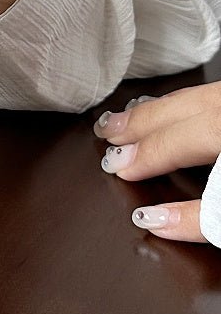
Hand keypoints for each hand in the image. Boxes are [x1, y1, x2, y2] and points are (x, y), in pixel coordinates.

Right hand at [95, 84, 220, 242]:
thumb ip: (200, 217)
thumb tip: (156, 223)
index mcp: (219, 129)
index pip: (170, 145)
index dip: (142, 157)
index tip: (119, 167)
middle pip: (170, 113)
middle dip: (134, 124)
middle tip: (104, 133)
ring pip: (182, 96)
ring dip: (150, 109)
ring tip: (123, 117)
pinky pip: (198, 90)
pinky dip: (173, 100)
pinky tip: (164, 105)